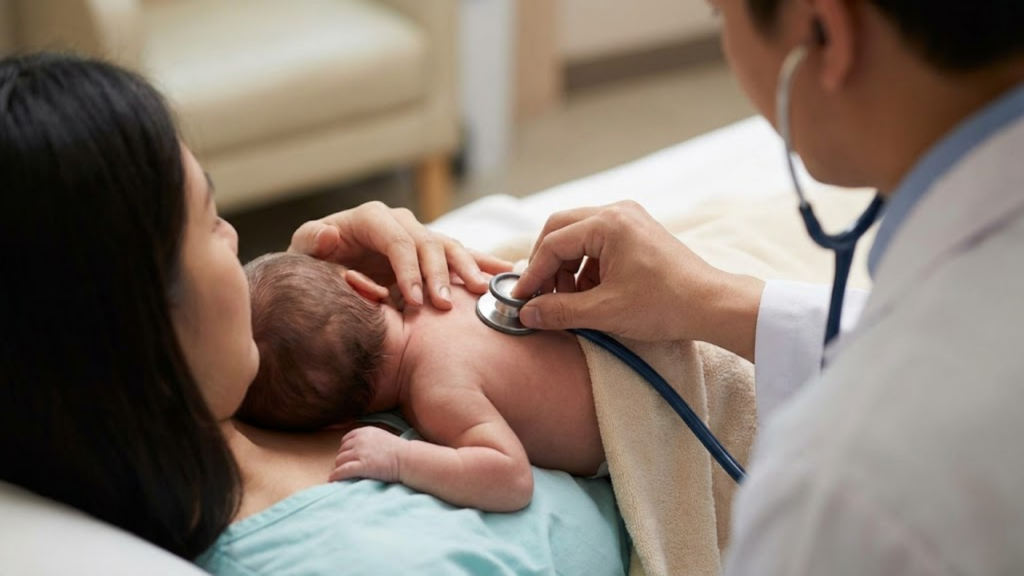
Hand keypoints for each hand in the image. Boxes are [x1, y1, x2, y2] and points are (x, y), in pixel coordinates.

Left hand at [289, 201, 511, 309]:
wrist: (326, 270)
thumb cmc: (314, 264)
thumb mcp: (303, 254)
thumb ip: (311, 243)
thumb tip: (329, 234)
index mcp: (371, 219)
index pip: (398, 240)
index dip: (409, 269)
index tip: (415, 301)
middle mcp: (400, 223)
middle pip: (428, 244)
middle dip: (439, 275)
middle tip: (445, 306)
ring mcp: (419, 236)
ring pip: (450, 248)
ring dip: (466, 270)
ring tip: (479, 292)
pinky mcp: (433, 254)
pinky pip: (462, 256)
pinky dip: (483, 264)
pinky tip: (505, 274)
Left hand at [330, 426, 406, 483]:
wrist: (407, 458)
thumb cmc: (398, 450)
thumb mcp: (381, 437)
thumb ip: (368, 439)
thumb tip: (359, 448)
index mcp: (364, 431)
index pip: (346, 440)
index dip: (346, 450)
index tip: (348, 457)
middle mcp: (359, 440)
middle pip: (341, 451)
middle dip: (343, 460)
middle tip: (346, 468)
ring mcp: (360, 452)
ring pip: (339, 461)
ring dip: (339, 468)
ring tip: (341, 475)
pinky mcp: (361, 466)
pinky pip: (342, 471)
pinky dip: (336, 475)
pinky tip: (332, 480)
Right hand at [512, 201, 764, 360]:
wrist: (711, 305)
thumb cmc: (665, 304)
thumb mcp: (605, 312)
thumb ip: (560, 311)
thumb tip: (526, 313)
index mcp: (608, 223)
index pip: (553, 243)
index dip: (532, 274)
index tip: (521, 300)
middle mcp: (617, 212)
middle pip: (560, 230)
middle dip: (546, 264)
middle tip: (538, 295)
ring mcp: (629, 220)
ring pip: (577, 237)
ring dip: (566, 268)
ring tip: (569, 301)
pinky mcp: (636, 233)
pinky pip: (597, 244)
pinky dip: (585, 267)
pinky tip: (589, 295)